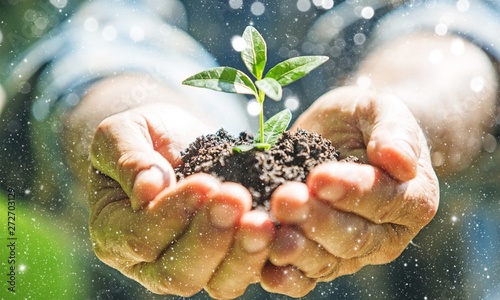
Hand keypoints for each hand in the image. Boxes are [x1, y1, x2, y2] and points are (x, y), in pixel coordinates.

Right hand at [88, 103, 273, 297]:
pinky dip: (267, 256)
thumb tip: (148, 188)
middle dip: (211, 237)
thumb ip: (128, 158)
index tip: (205, 182)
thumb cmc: (145, 137)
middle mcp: (150, 261)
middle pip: (180, 271)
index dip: (172, 214)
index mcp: (114, 232)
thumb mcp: (123, 132)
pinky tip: (282, 229)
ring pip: (218, 282)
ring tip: (263, 222)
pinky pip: (248, 271)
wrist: (176, 141)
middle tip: (236, 197)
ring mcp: (193, 265)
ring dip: (243, 254)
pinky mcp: (227, 259)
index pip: (140, 237)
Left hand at [261, 86, 438, 296]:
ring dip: (295, 249)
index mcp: (411, 200)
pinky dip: (283, 276)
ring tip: (267, 230)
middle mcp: (385, 235)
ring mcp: (350, 253)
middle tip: (284, 199)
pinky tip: (262, 266)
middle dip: (315, 220)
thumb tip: (400, 162)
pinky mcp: (319, 259)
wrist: (340, 136)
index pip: (385, 200)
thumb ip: (395, 132)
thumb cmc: (363, 122)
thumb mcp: (381, 110)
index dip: (352, 191)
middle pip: (353, 238)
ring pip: (325, 262)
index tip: (319, 176)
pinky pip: (304, 277)